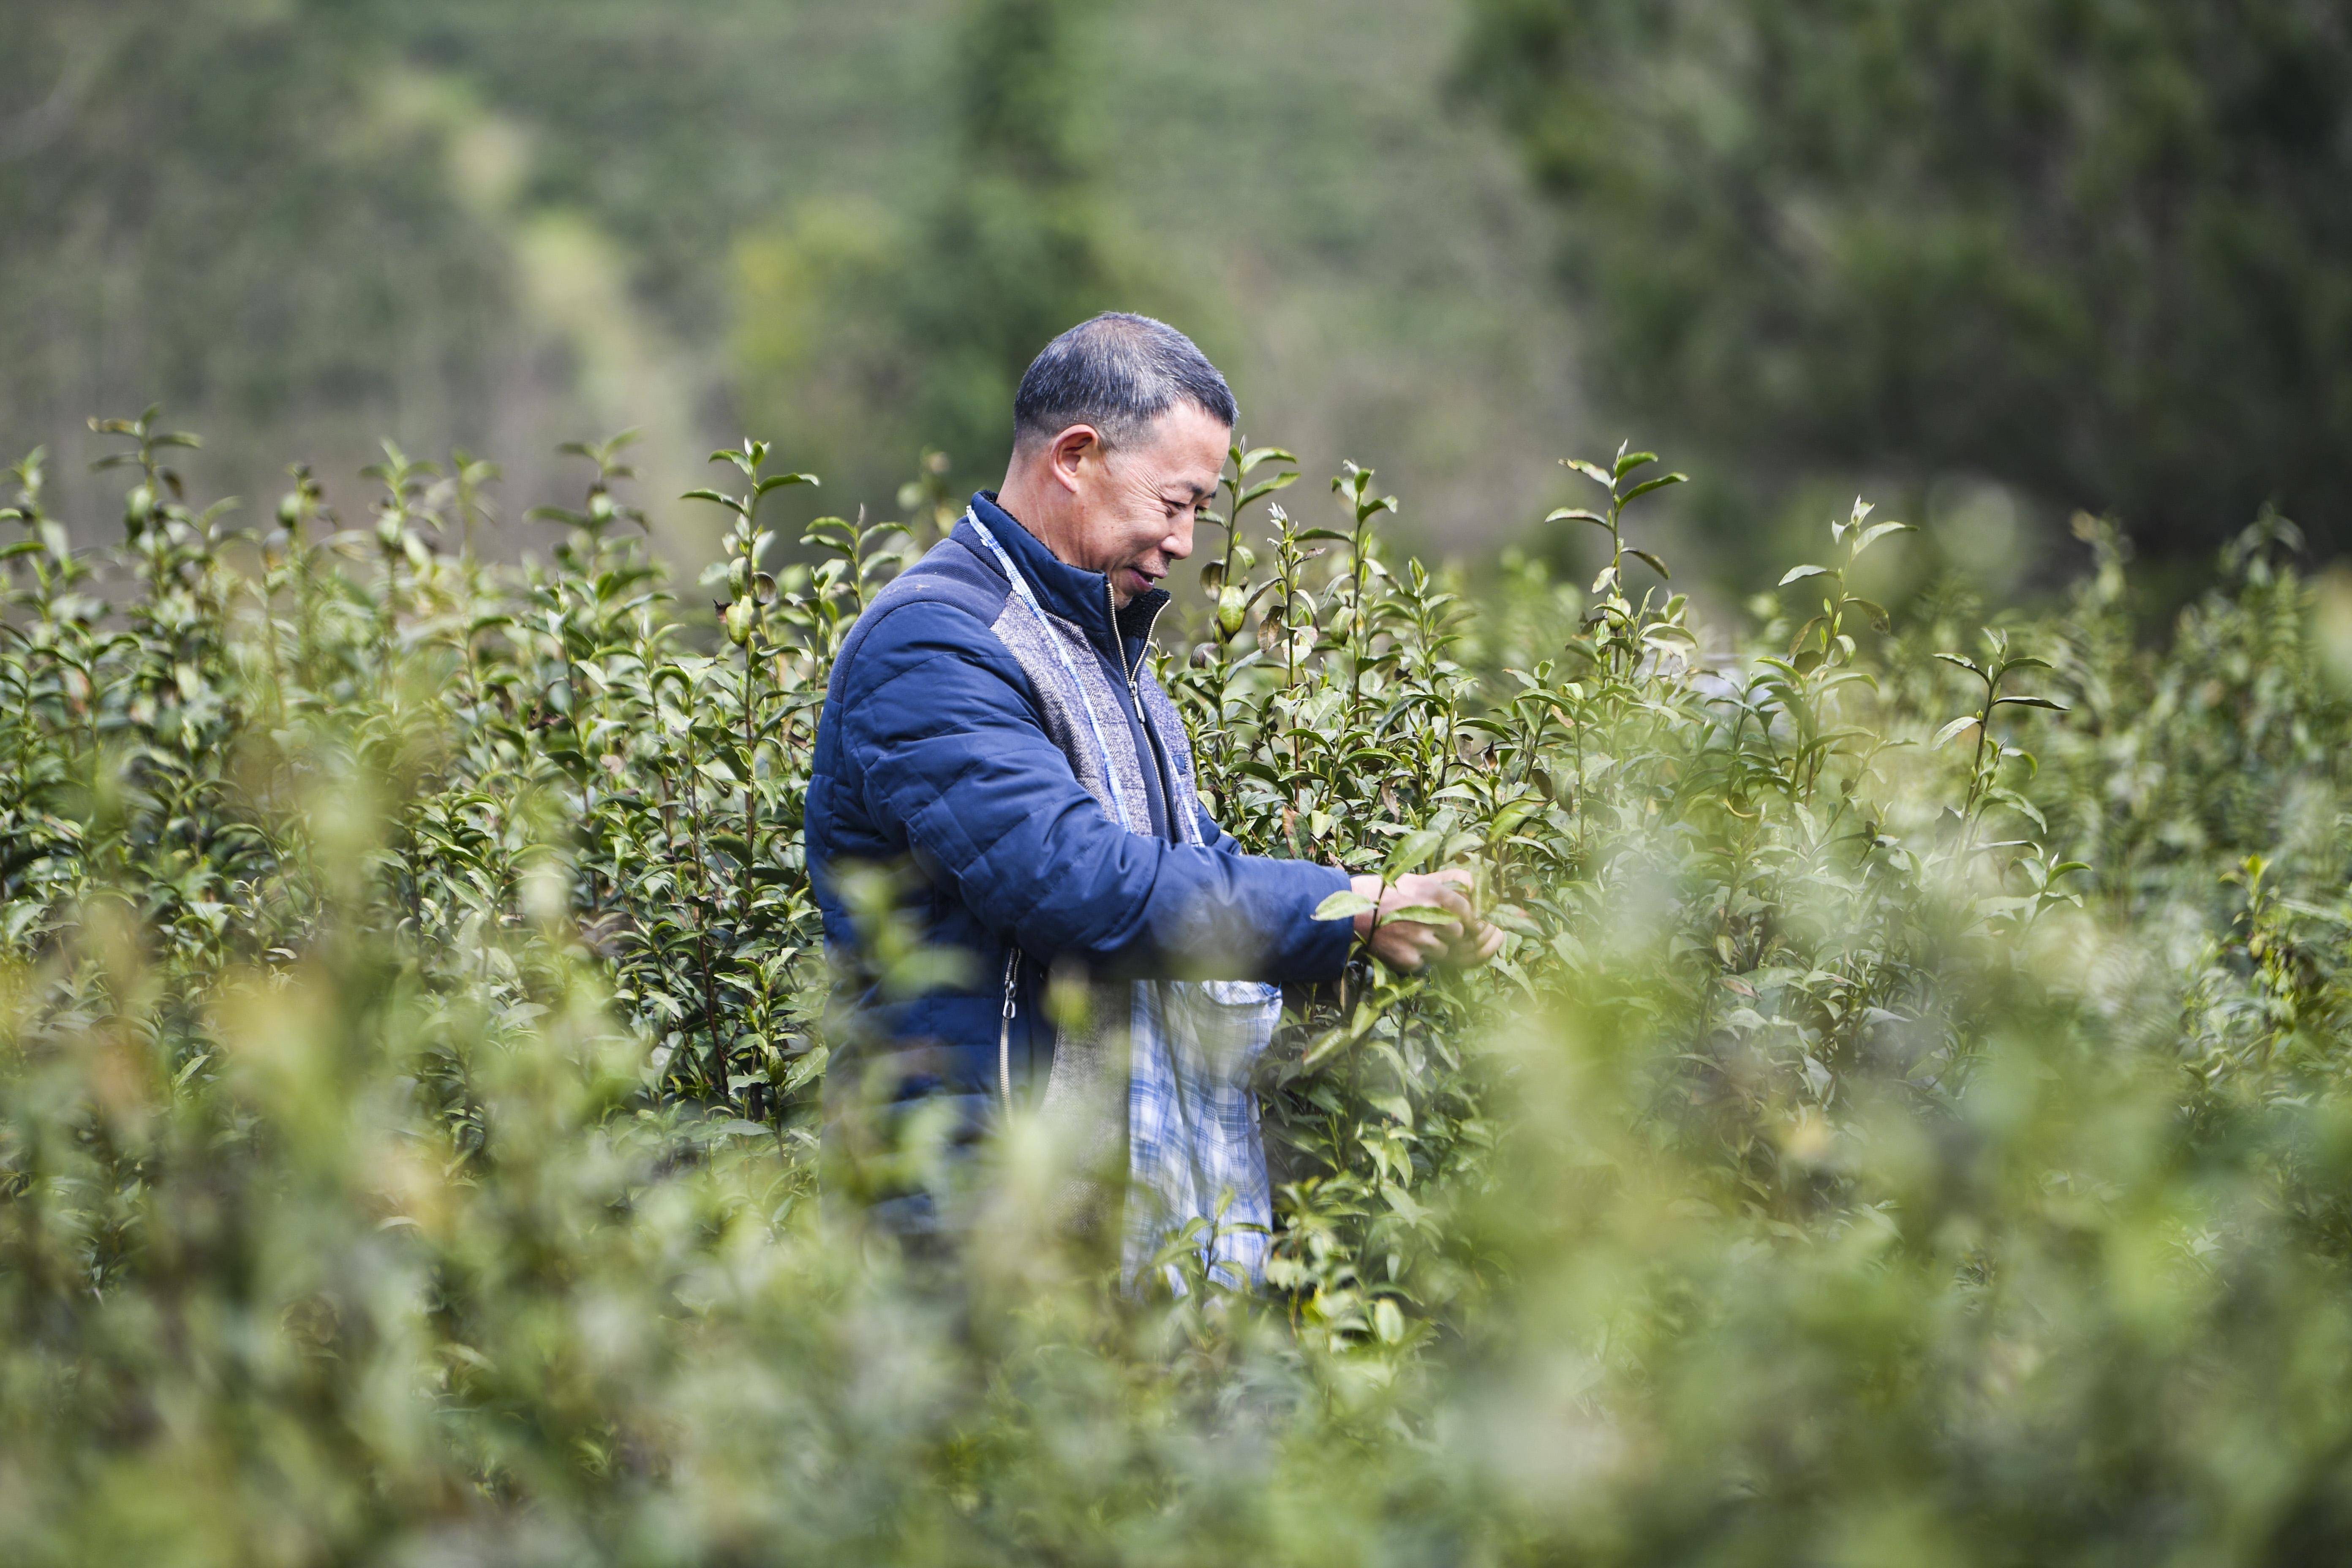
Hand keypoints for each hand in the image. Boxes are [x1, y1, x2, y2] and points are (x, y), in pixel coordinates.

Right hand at [1350, 868, 1505, 970]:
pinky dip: (1416, 958)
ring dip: (1433, 947)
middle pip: (1458, 932)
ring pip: (1443, 950)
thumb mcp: (1416, 879)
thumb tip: (1474, 885)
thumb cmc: (1386, 893)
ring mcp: (1419, 940)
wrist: (1350, 914)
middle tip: (1429, 928)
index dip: (1467, 918)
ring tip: (1411, 936)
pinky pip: (1424, 963)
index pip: (1467, 910)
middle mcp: (1429, 916)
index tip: (1462, 921)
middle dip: (1448, 933)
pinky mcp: (1408, 958)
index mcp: (1433, 893)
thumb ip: (1447, 881)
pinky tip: (1400, 946)